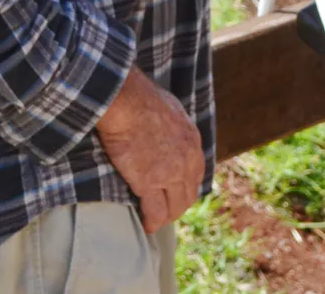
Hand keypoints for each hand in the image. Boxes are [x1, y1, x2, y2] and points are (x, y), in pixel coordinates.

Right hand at [97, 67, 204, 233]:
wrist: (127, 102)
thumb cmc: (142, 99)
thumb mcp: (172, 110)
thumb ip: (174, 128)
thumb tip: (168, 133)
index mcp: (193, 142)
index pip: (197, 175)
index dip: (185, 187)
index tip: (175, 192)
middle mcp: (187, 161)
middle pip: (189, 195)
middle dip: (178, 206)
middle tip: (165, 212)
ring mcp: (170, 174)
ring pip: (174, 207)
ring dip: (166, 217)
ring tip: (155, 221)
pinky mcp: (149, 183)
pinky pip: (154, 212)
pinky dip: (151, 221)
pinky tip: (146, 225)